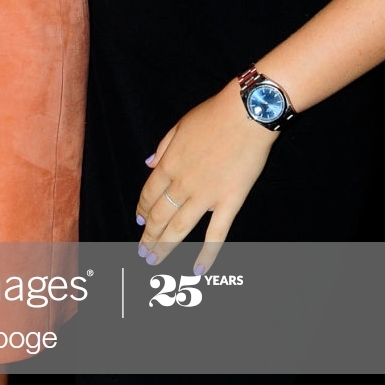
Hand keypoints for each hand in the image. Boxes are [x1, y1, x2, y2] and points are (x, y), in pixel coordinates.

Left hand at [135, 81, 276, 266]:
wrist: (246, 113)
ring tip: (154, 261)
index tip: (139, 221)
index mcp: (168, 164)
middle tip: (142, 252)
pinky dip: (206, 255)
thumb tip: (149, 164)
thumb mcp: (179, 125)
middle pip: (159, 216)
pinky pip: (216, 234)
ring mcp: (205, 196)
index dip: (142, 210)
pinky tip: (198, 270)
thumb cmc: (214, 115)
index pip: (148, 194)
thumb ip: (163, 147)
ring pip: (179, 229)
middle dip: (148, 236)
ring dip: (164, 247)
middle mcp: (182, 185)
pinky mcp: (230, 202)